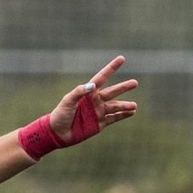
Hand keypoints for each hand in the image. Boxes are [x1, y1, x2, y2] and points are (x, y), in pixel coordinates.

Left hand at [20, 57, 138, 159]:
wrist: (57, 133)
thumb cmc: (60, 114)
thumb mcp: (67, 101)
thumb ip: (79, 92)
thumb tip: (93, 85)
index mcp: (88, 92)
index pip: (102, 77)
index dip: (112, 68)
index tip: (122, 59)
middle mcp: (95, 101)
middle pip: (112, 92)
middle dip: (123, 87)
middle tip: (135, 83)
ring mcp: (98, 112)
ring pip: (115, 107)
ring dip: (125, 106)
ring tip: (134, 106)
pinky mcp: (99, 124)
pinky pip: (114, 118)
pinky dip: (123, 115)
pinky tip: (131, 112)